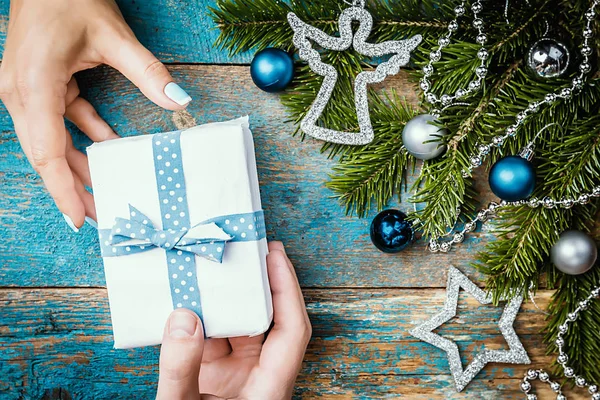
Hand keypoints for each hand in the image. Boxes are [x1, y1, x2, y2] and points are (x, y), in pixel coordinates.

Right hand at [0, 0, 191, 230]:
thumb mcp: (113, 35)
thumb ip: (148, 72)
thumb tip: (180, 101)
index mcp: (33, 85)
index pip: (47, 152)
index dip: (63, 189)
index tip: (79, 220)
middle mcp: (22, 93)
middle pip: (46, 154)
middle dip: (73, 187)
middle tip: (101, 217)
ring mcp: (26, 90)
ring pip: (52, 142)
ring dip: (79, 166)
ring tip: (105, 193)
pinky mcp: (38, 86)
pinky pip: (61, 121)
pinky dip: (84, 137)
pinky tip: (109, 150)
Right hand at [156, 242, 311, 399]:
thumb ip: (182, 368)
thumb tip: (182, 318)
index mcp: (269, 387)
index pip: (292, 330)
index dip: (286, 289)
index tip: (273, 255)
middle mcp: (259, 377)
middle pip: (268, 321)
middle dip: (258, 283)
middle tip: (248, 248)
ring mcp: (238, 377)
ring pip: (240, 327)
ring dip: (227, 299)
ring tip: (214, 265)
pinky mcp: (217, 378)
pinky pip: (214, 340)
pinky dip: (203, 319)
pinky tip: (187, 299)